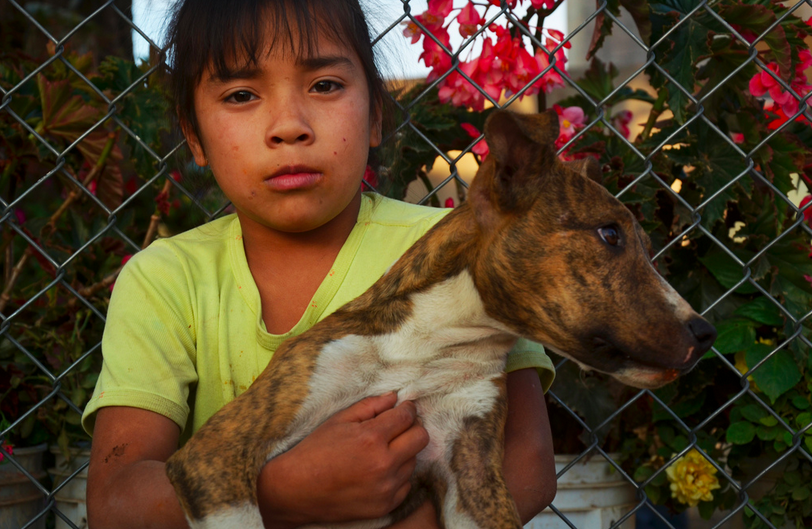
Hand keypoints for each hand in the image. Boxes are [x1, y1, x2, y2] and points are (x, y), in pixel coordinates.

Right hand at [257, 392, 429, 526]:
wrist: (296, 490)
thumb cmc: (315, 451)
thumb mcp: (339, 420)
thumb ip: (370, 406)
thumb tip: (394, 397)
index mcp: (371, 438)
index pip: (407, 417)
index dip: (407, 408)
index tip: (403, 408)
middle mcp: (383, 464)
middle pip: (421, 438)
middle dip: (412, 427)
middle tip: (398, 427)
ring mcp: (386, 488)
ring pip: (414, 461)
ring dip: (403, 452)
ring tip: (381, 451)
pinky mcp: (385, 506)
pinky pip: (406, 484)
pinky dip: (397, 475)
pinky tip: (378, 471)